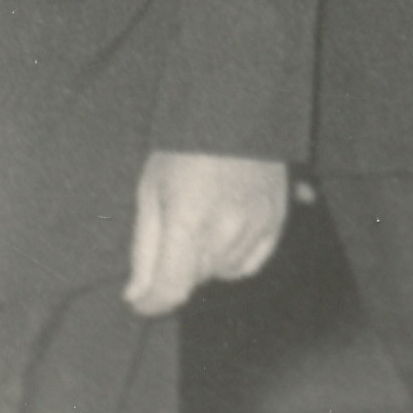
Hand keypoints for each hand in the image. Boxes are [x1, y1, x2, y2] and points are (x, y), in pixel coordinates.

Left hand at [124, 150, 290, 316]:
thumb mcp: (150, 191)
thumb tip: (137, 295)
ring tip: (198, 223)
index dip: (150, 303)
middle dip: (174, 270)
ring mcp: (255, 227)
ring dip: (204, 262)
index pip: (170, 290)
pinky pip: (249, 263)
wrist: (236, 110)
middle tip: (170, 231)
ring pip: (221, 273)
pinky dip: (232, 258)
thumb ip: (144, 250)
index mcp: (188, 222)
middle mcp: (226, 230)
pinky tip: (222, 232)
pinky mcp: (275, 221)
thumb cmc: (185, 146)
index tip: (140, 299)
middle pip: (194, 282)